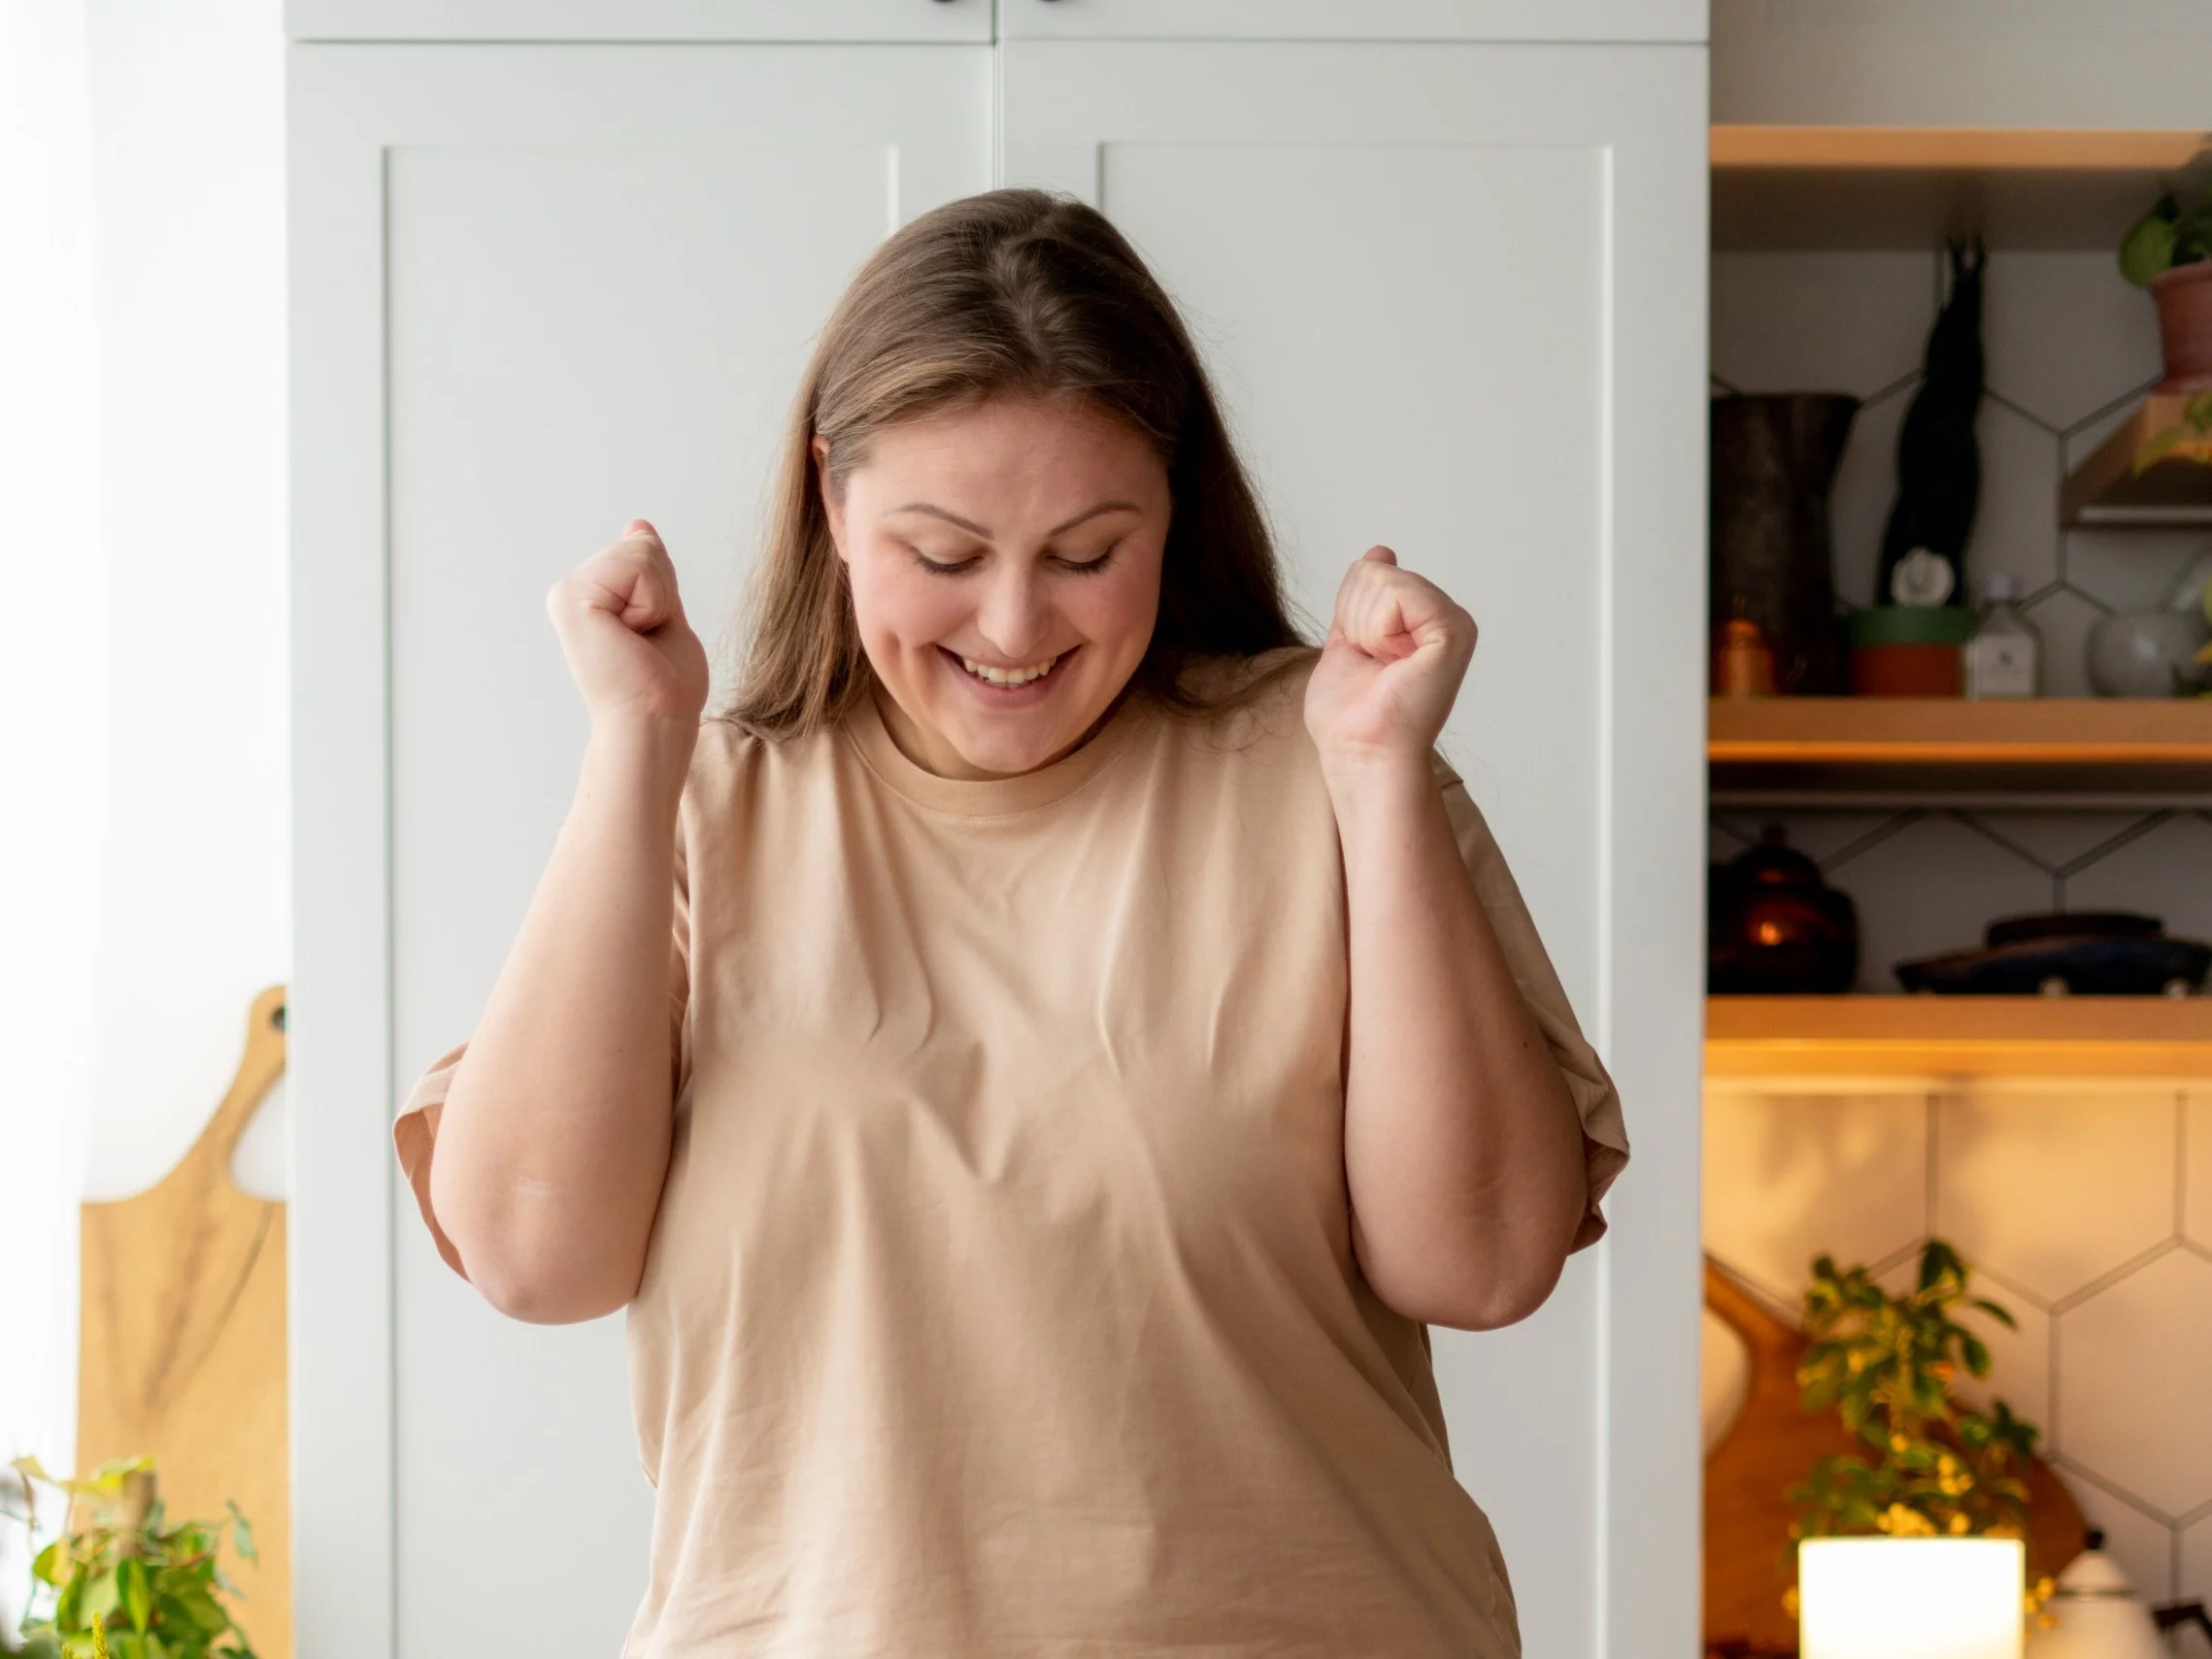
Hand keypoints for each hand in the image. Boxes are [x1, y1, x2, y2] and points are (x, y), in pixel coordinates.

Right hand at [546, 520, 710, 734]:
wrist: (654, 724)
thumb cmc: (664, 687)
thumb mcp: (664, 613)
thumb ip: (650, 574)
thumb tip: (637, 526)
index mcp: (589, 597)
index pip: (643, 552)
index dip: (665, 593)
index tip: (648, 638)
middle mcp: (570, 592)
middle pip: (642, 548)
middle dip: (663, 594)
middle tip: (645, 643)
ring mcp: (566, 593)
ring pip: (641, 553)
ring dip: (658, 601)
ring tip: (637, 642)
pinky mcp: (571, 598)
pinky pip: (637, 565)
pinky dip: (652, 603)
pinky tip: (630, 637)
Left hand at [1303, 546, 1476, 775]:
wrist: (1361, 753)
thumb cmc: (1353, 717)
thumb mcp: (1348, 640)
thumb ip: (1362, 599)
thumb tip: (1381, 552)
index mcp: (1427, 620)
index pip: (1370, 574)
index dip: (1350, 614)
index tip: (1368, 659)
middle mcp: (1447, 618)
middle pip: (1374, 573)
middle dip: (1355, 620)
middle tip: (1374, 666)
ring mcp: (1454, 623)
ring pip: (1381, 580)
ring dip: (1364, 629)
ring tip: (1383, 668)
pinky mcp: (1452, 631)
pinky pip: (1395, 593)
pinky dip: (1377, 631)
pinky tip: (1392, 662)